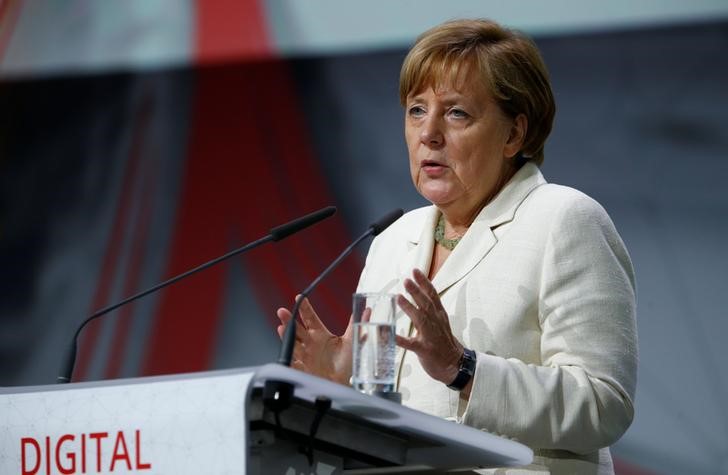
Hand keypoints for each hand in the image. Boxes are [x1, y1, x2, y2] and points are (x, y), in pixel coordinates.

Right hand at [276, 297, 352, 384]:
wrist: (341, 385)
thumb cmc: (345, 365)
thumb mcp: (352, 342)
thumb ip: (357, 325)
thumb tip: (367, 310)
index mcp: (320, 335)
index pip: (311, 318)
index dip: (305, 308)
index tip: (299, 298)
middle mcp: (310, 343)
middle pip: (297, 328)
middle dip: (289, 319)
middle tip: (283, 311)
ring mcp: (305, 355)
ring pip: (293, 342)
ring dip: (286, 335)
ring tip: (281, 327)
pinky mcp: (302, 368)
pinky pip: (294, 361)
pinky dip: (289, 357)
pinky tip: (286, 351)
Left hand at [396, 269, 463, 384]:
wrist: (455, 364)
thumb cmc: (444, 342)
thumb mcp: (440, 322)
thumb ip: (430, 310)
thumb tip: (420, 296)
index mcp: (438, 315)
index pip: (432, 295)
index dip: (424, 282)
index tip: (415, 271)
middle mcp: (435, 322)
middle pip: (426, 304)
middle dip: (416, 291)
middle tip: (406, 280)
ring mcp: (430, 336)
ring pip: (420, 319)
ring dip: (409, 308)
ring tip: (399, 297)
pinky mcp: (424, 350)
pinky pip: (411, 344)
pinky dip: (401, 339)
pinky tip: (391, 335)